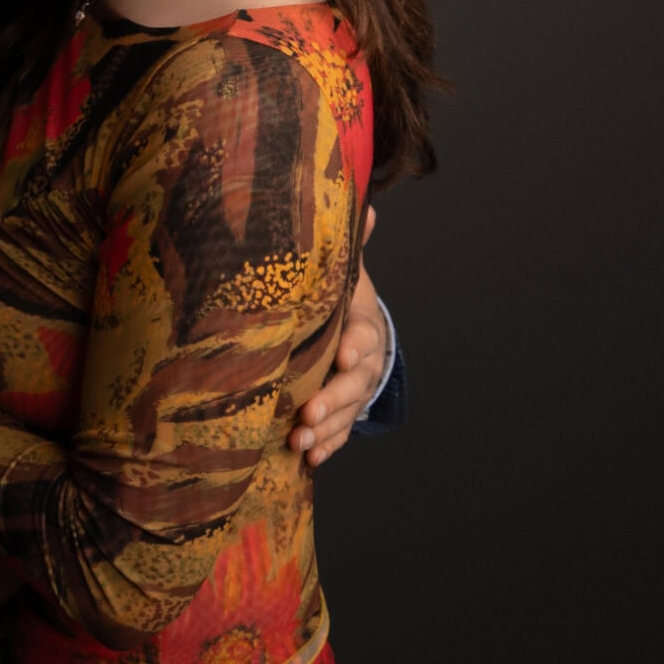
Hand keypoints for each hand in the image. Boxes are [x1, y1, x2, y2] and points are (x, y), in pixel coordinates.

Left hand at [295, 207, 381, 465]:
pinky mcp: (342, 413)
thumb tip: (362, 202)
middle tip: (307, 414)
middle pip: (355, 385)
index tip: (343, 358)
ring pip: (345, 414)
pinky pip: (338, 434)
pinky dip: (326, 448)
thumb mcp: (345, 271)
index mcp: (362, 324)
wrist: (355, 332)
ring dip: (324, 431)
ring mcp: (354, 391)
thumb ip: (348, 245)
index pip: (364, 336)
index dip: (355, 348)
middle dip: (333, 400)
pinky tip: (307, 461)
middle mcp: (363, 362)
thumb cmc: (339, 299)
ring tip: (299, 443)